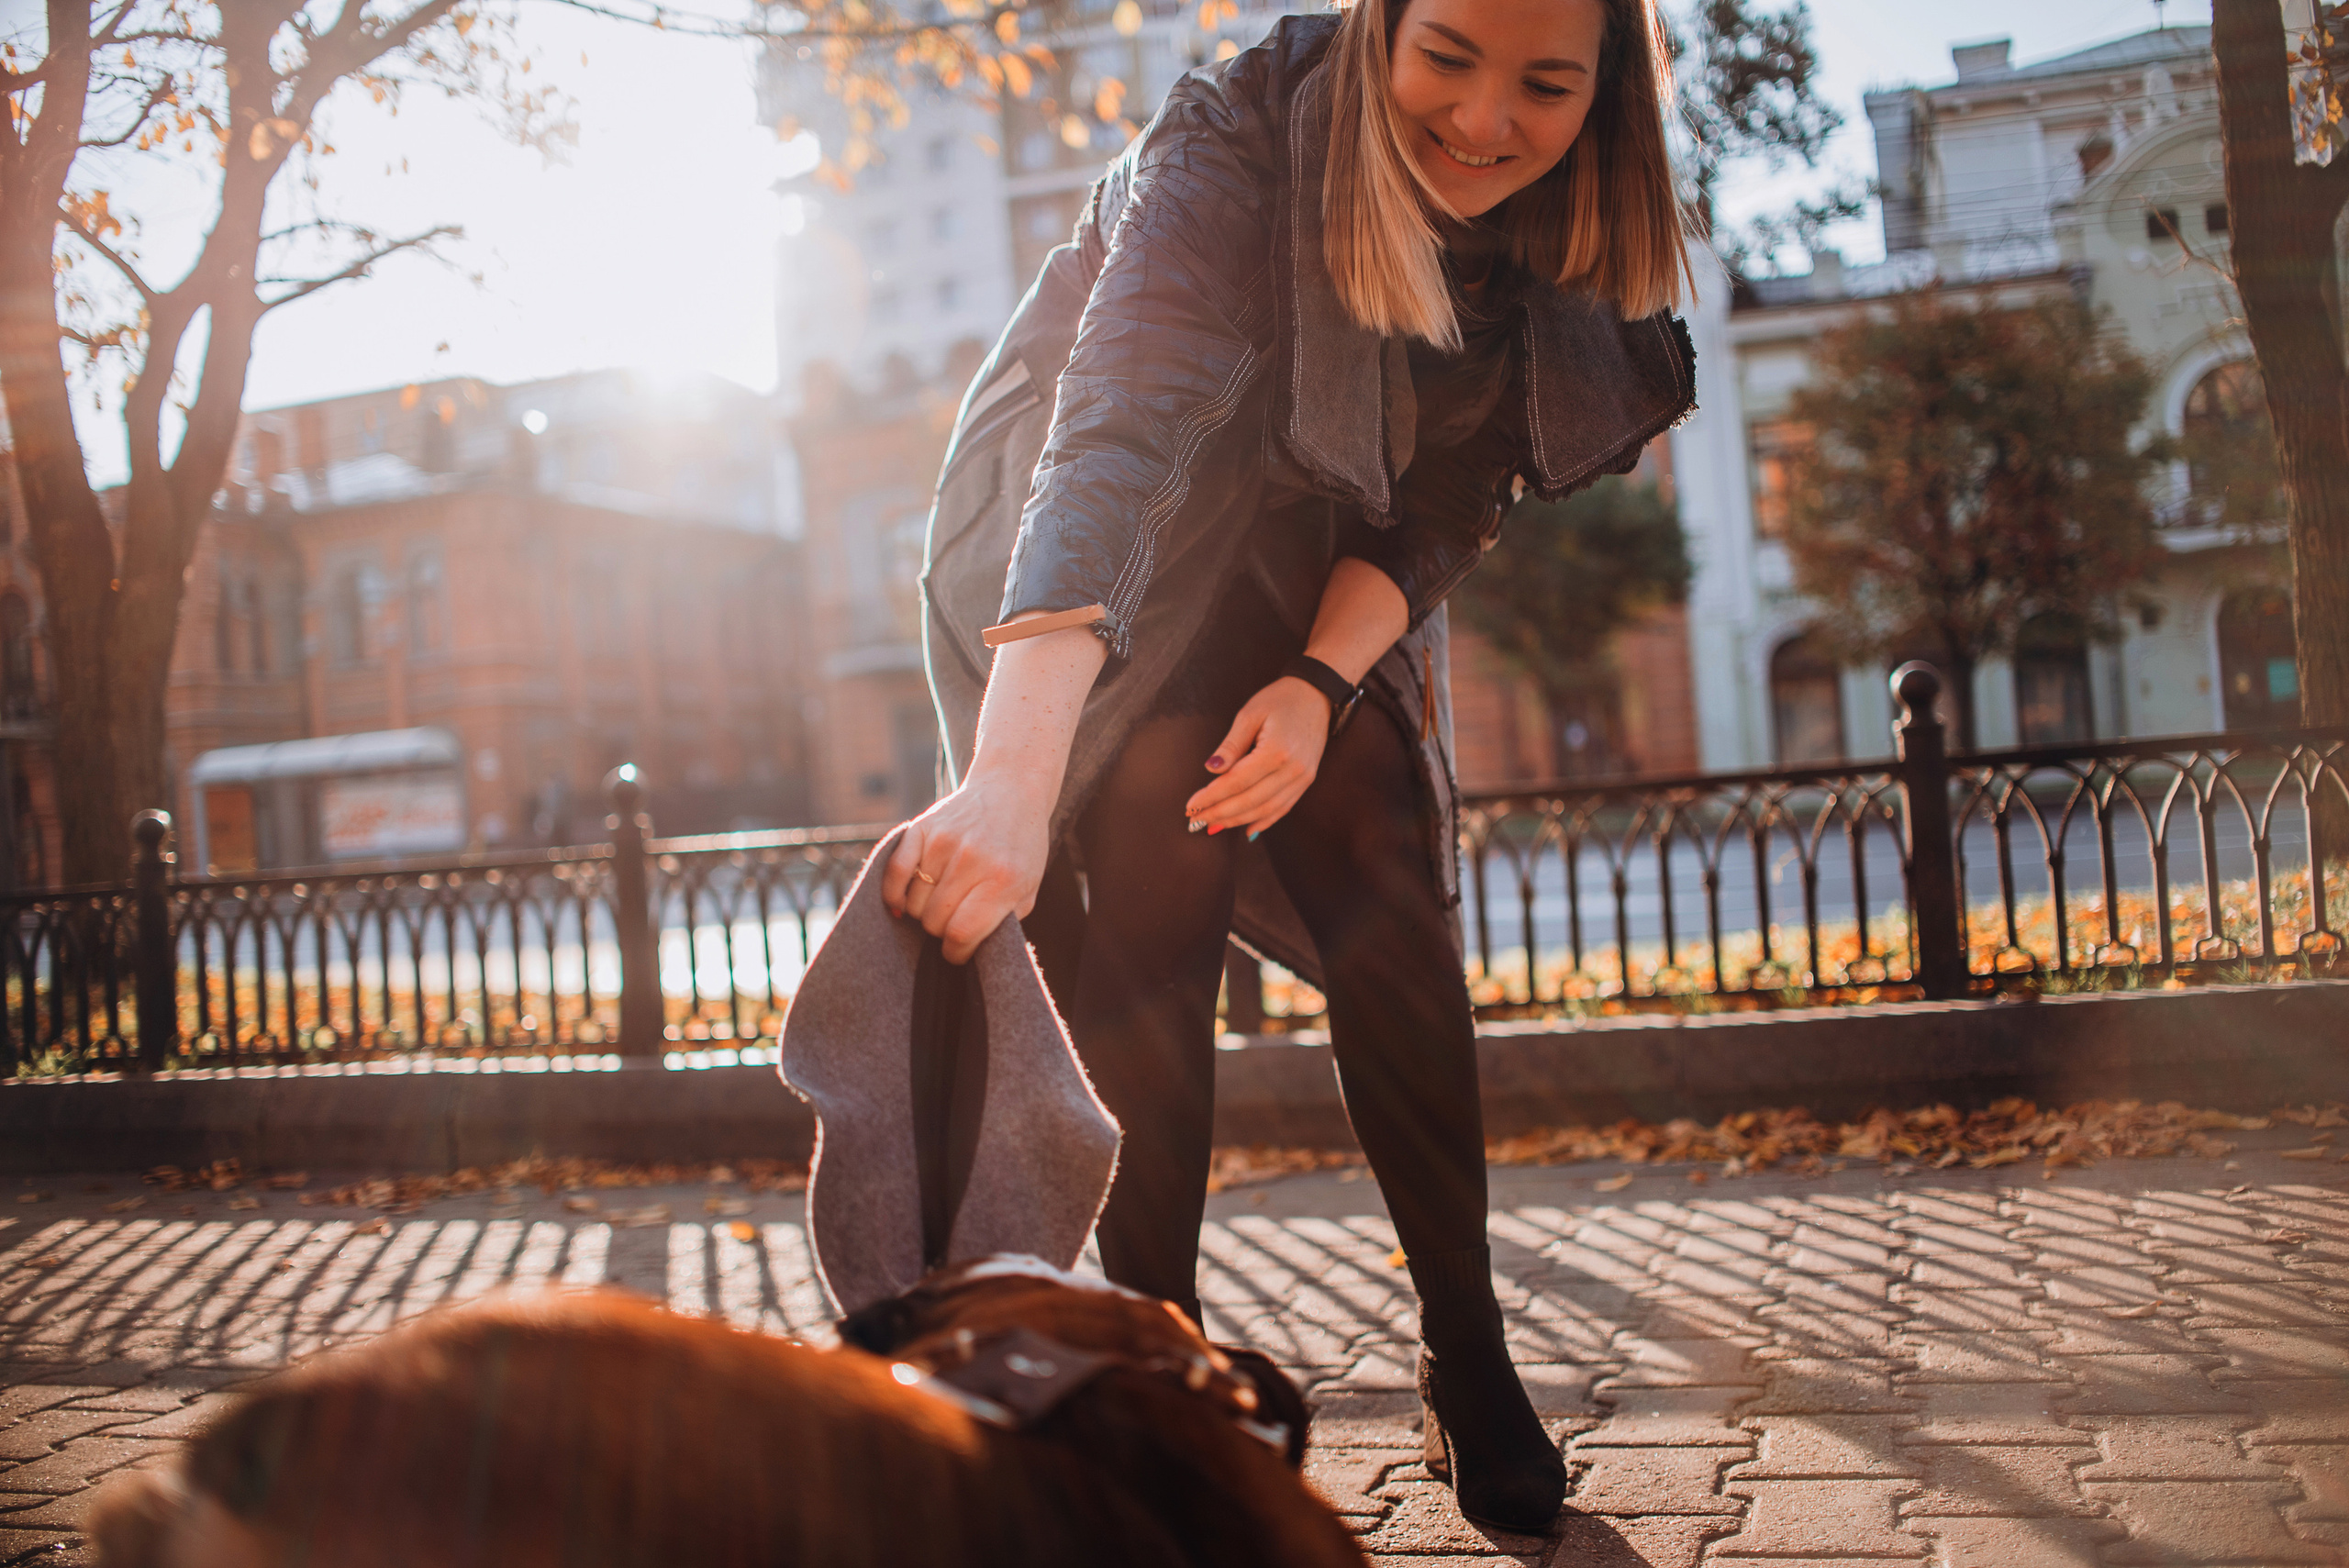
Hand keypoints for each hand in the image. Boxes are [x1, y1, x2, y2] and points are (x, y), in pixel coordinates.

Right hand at [882, 773, 1053, 963]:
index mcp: (1003, 880)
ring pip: (914, 902)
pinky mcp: (921, 828)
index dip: (956, 953)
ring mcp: (944, 842)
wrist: (1010, 790)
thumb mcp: (1028, 887)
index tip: (957, 952)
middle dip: (940, 931)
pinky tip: (902, 903)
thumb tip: (971, 952)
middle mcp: (972, 860)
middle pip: (934, 920)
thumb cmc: (1020, 847)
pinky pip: (894, 872)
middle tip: (951, 923)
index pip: (962, 934)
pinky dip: (893, 894)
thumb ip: (1004, 921)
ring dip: (921, 912)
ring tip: (938, 903)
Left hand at [1183, 677, 1330, 837]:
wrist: (1317, 695)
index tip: (1191, 806)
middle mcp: (1293, 770)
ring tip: (1213, 826)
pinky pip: (1283, 808)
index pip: (1237, 782)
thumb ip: (1231, 745)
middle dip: (1220, 813)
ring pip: (1266, 810)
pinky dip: (1263, 821)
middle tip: (1196, 820)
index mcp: (1276, 751)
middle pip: (1250, 801)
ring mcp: (1302, 778)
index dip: (1211, 797)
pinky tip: (1245, 829)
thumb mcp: (1250, 714)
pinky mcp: (1306, 781)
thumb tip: (1211, 769)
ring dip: (1237, 820)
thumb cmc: (1280, 699)